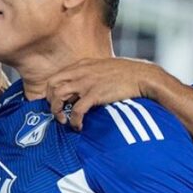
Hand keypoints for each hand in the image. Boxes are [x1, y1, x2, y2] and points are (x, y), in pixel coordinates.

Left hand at [45, 57, 161, 129]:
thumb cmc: (126, 73)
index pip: (55, 76)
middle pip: (51, 85)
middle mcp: (80, 72)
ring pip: (58, 96)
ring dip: (57, 111)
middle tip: (57, 112)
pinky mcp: (95, 94)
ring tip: (64, 121)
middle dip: (50, 101)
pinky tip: (79, 126)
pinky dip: (74, 121)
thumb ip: (89, 74)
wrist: (143, 76)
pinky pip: (76, 110)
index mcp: (81, 65)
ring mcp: (86, 83)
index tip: (56, 103)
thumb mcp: (102, 67)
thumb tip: (82, 89)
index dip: (51, 92)